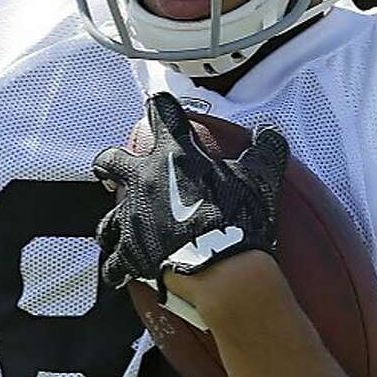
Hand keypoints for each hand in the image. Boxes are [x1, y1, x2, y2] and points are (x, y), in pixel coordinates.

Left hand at [93, 92, 287, 298]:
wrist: (218, 268)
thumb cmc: (236, 220)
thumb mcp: (259, 179)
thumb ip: (265, 152)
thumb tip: (269, 134)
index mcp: (173, 154)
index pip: (161, 113)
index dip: (161, 107)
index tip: (161, 106)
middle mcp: (143, 180)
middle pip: (112, 160)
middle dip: (113, 162)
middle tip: (119, 166)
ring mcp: (130, 218)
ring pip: (106, 215)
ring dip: (114, 219)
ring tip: (123, 224)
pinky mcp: (127, 253)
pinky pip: (113, 262)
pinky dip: (117, 266)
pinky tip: (121, 270)